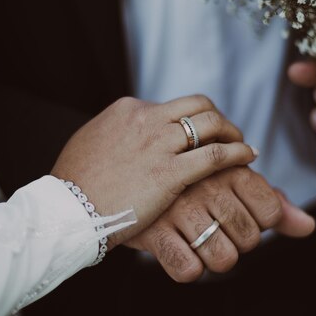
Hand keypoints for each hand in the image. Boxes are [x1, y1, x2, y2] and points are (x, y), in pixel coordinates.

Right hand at [51, 95, 257, 246]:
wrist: (68, 208)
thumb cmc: (75, 182)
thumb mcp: (93, 141)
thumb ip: (117, 133)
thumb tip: (130, 134)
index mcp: (129, 110)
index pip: (173, 106)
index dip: (193, 119)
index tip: (202, 134)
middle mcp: (147, 119)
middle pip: (198, 106)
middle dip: (219, 119)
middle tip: (230, 135)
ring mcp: (159, 144)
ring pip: (211, 123)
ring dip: (233, 132)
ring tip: (244, 147)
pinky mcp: (170, 172)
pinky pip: (216, 155)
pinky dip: (237, 153)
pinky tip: (247, 158)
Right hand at [128, 167, 315, 281]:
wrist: (124, 177)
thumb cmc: (191, 182)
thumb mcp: (231, 181)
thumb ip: (272, 202)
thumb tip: (308, 226)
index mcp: (228, 168)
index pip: (271, 212)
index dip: (260, 221)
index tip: (240, 212)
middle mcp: (207, 186)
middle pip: (250, 239)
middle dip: (237, 241)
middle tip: (214, 226)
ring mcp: (179, 210)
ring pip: (225, 260)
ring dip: (214, 257)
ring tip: (198, 239)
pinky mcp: (154, 233)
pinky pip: (188, 271)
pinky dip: (187, 267)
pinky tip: (180, 249)